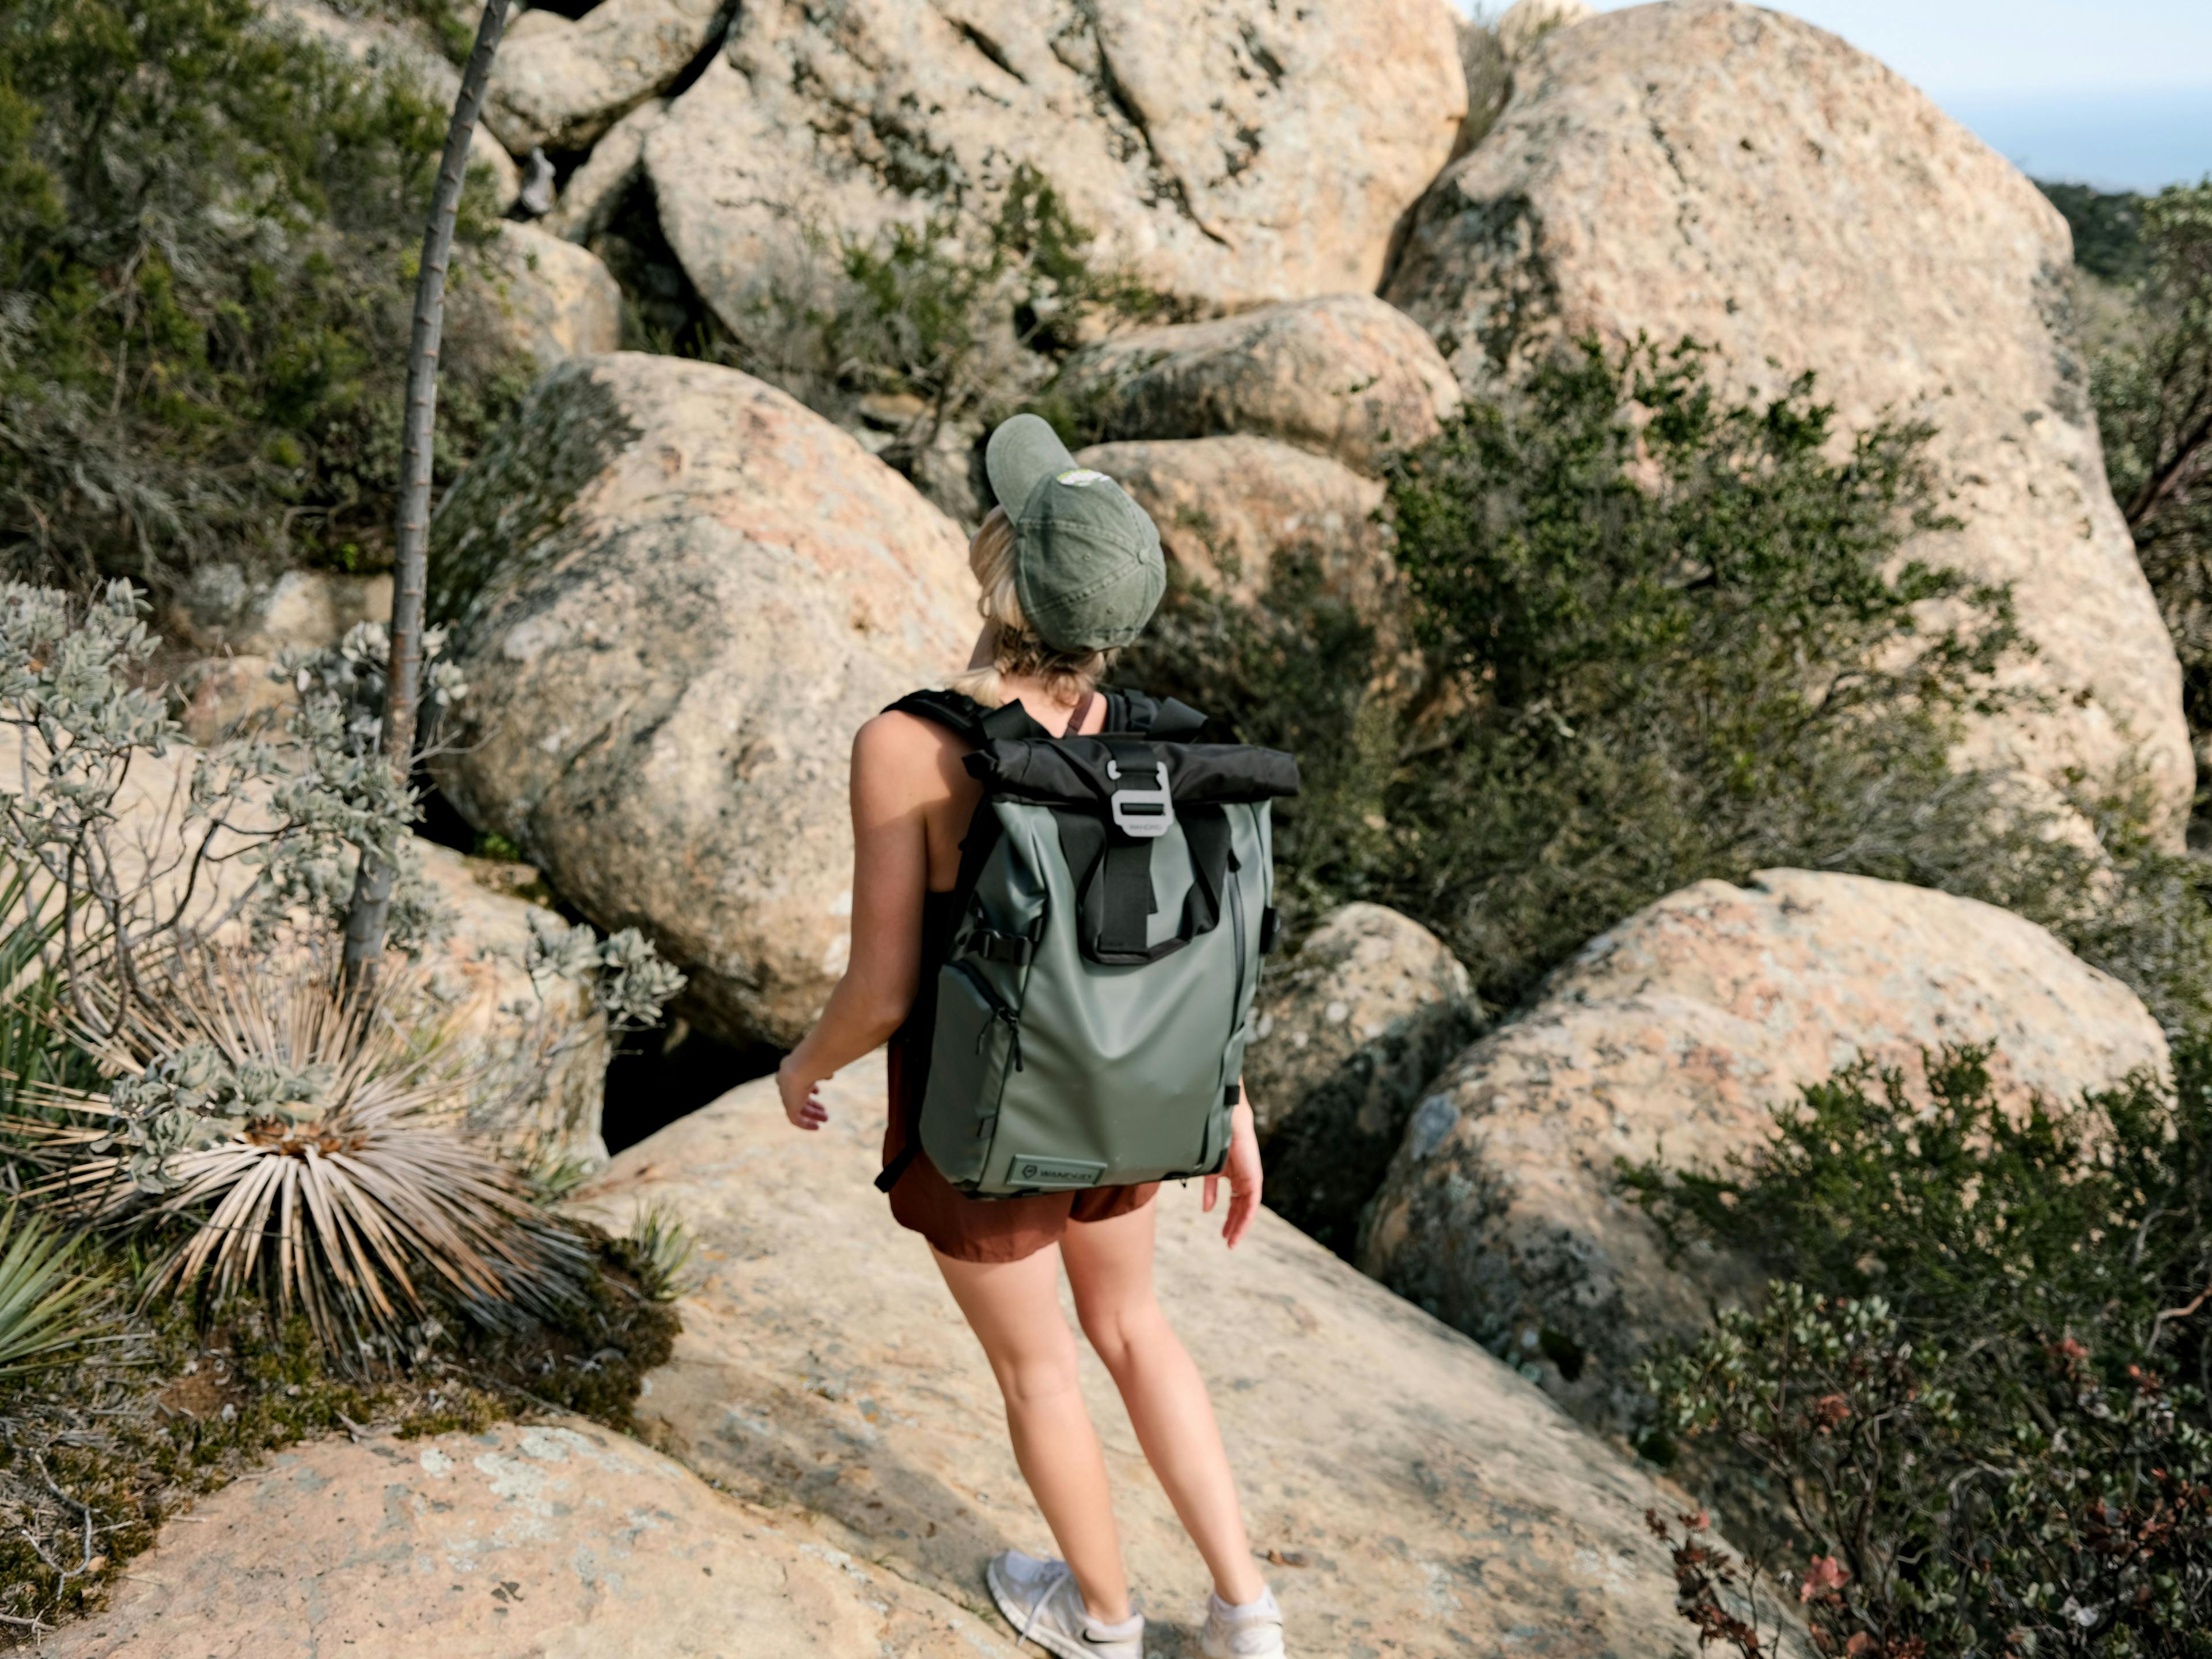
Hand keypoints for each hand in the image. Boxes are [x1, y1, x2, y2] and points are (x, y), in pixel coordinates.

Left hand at [778, 1055, 827, 1130]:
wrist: (799, 1069)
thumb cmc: (812, 1062)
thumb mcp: (820, 1065)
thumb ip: (823, 1071)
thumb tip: (829, 1075)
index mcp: (791, 1073)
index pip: (798, 1082)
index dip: (809, 1087)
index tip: (818, 1091)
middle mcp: (786, 1085)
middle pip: (799, 1097)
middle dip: (812, 1104)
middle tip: (824, 1110)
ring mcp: (786, 1096)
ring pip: (798, 1108)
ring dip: (812, 1114)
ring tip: (825, 1118)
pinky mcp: (789, 1107)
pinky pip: (795, 1120)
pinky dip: (805, 1124)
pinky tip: (816, 1127)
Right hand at [1202, 1094, 1261, 1248]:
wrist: (1226, 1124)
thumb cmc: (1216, 1142)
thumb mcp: (1210, 1172)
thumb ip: (1209, 1191)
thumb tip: (1207, 1210)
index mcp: (1235, 1177)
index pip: (1234, 1203)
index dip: (1229, 1219)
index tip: (1223, 1235)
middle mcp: (1245, 1181)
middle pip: (1241, 1209)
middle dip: (1234, 1226)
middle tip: (1228, 1242)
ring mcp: (1251, 1181)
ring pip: (1247, 1210)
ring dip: (1239, 1226)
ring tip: (1231, 1240)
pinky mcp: (1254, 1180)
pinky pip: (1251, 1204)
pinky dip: (1245, 1217)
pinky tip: (1238, 1227)